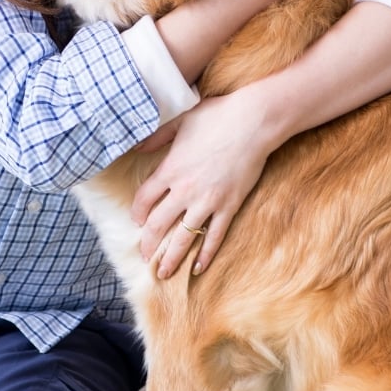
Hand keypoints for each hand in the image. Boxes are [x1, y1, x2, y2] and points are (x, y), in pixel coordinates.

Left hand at [130, 91, 280, 278]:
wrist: (253, 122)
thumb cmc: (217, 117)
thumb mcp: (180, 121)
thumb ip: (157, 137)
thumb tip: (138, 146)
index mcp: (170, 170)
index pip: (144, 199)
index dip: (138, 213)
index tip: (137, 221)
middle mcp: (185, 190)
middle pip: (159, 224)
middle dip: (149, 244)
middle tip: (145, 256)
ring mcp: (208, 201)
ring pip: (184, 238)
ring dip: (171, 258)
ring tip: (162, 273)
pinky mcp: (229, 206)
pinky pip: (215, 237)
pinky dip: (206, 254)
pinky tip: (197, 268)